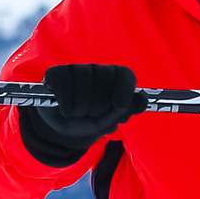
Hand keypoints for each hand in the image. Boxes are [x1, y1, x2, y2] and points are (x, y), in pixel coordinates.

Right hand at [19, 63, 147, 166]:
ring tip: (77, 114)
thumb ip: (123, 112)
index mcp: (114, 81)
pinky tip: (66, 111)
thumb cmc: (85, 123)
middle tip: (91, 114)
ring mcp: (77, 69)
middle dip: (98, 106)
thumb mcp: (105, 123)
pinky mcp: (57, 72)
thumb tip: (142, 99)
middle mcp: (97, 71)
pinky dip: (67, 105)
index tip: (119, 105)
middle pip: (105, 79)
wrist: (57, 129)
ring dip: (81, 108)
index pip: (125, 75)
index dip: (124, 88)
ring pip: (84, 84)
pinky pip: (65, 86)